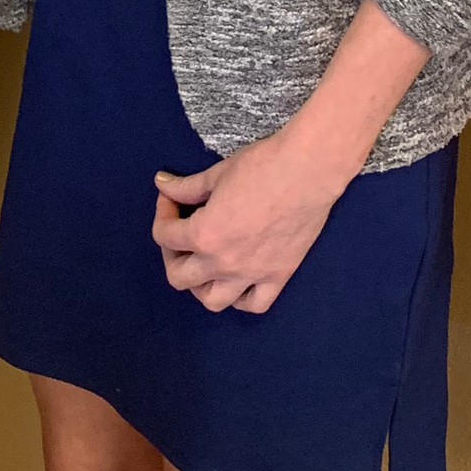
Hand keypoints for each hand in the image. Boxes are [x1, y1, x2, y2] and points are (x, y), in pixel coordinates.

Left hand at [151, 118, 367, 314]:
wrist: (308, 171)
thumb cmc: (261, 166)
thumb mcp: (216, 174)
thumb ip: (186, 187)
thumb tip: (162, 184)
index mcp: (204, 235)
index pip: (164, 236)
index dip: (162, 213)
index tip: (170, 198)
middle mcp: (224, 263)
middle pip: (179, 277)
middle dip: (171, 253)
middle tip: (180, 233)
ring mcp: (252, 274)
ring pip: (212, 301)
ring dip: (199, 285)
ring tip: (203, 263)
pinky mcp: (278, 276)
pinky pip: (254, 304)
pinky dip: (240, 298)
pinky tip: (237, 280)